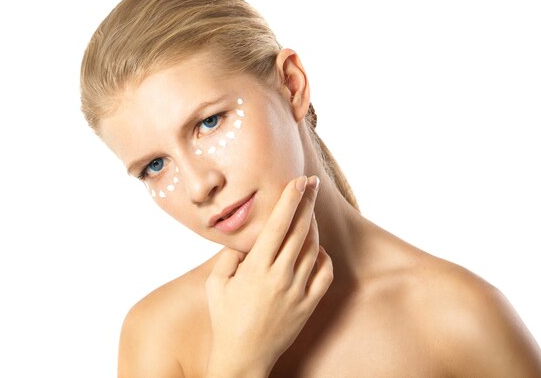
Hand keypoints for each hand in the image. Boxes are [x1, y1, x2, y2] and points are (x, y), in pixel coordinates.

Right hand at [205, 175, 332, 377]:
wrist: (243, 358)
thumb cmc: (225, 319)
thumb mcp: (216, 284)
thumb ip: (229, 257)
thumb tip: (245, 239)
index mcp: (256, 268)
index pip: (278, 225)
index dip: (290, 199)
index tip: (298, 181)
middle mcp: (280, 276)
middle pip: (301, 230)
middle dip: (307, 202)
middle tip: (311, 184)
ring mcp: (297, 292)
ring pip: (314, 249)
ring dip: (313, 227)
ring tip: (310, 212)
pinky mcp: (308, 306)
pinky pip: (324, 275)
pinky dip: (324, 257)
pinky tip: (318, 249)